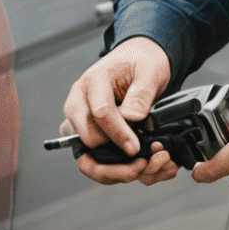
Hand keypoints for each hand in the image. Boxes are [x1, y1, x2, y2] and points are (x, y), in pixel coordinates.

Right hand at [61, 37, 176, 185]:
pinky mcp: (84, 129)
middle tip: (139, 160)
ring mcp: (78, 116)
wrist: (136, 60)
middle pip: (85, 135)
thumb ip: (141, 93)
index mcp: (94, 80)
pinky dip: (105, 166)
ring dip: (106, 167)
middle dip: (112, 153)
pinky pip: (87, 155)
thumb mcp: (150, 70)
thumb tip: (132, 118)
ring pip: (81, 151)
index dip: (119, 134)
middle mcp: (79, 99)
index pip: (100, 112)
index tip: (136, 147)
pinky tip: (126, 166)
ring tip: (133, 169)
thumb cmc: (141, 62)